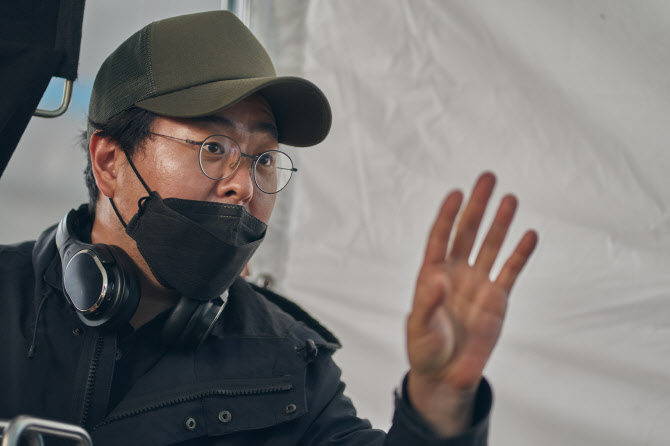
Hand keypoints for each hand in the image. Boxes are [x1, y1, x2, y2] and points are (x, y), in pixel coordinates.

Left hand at [406, 171, 537, 435]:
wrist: (447, 375)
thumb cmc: (426, 350)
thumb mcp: (421, 328)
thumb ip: (428, 303)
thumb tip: (437, 277)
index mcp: (432, 275)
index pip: (440, 237)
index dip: (447, 215)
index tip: (456, 193)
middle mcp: (455, 273)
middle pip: (467, 232)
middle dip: (477, 206)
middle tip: (487, 178)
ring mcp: (478, 283)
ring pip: (491, 246)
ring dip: (500, 223)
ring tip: (510, 198)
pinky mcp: (497, 299)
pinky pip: (511, 271)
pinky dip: (520, 254)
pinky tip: (529, 234)